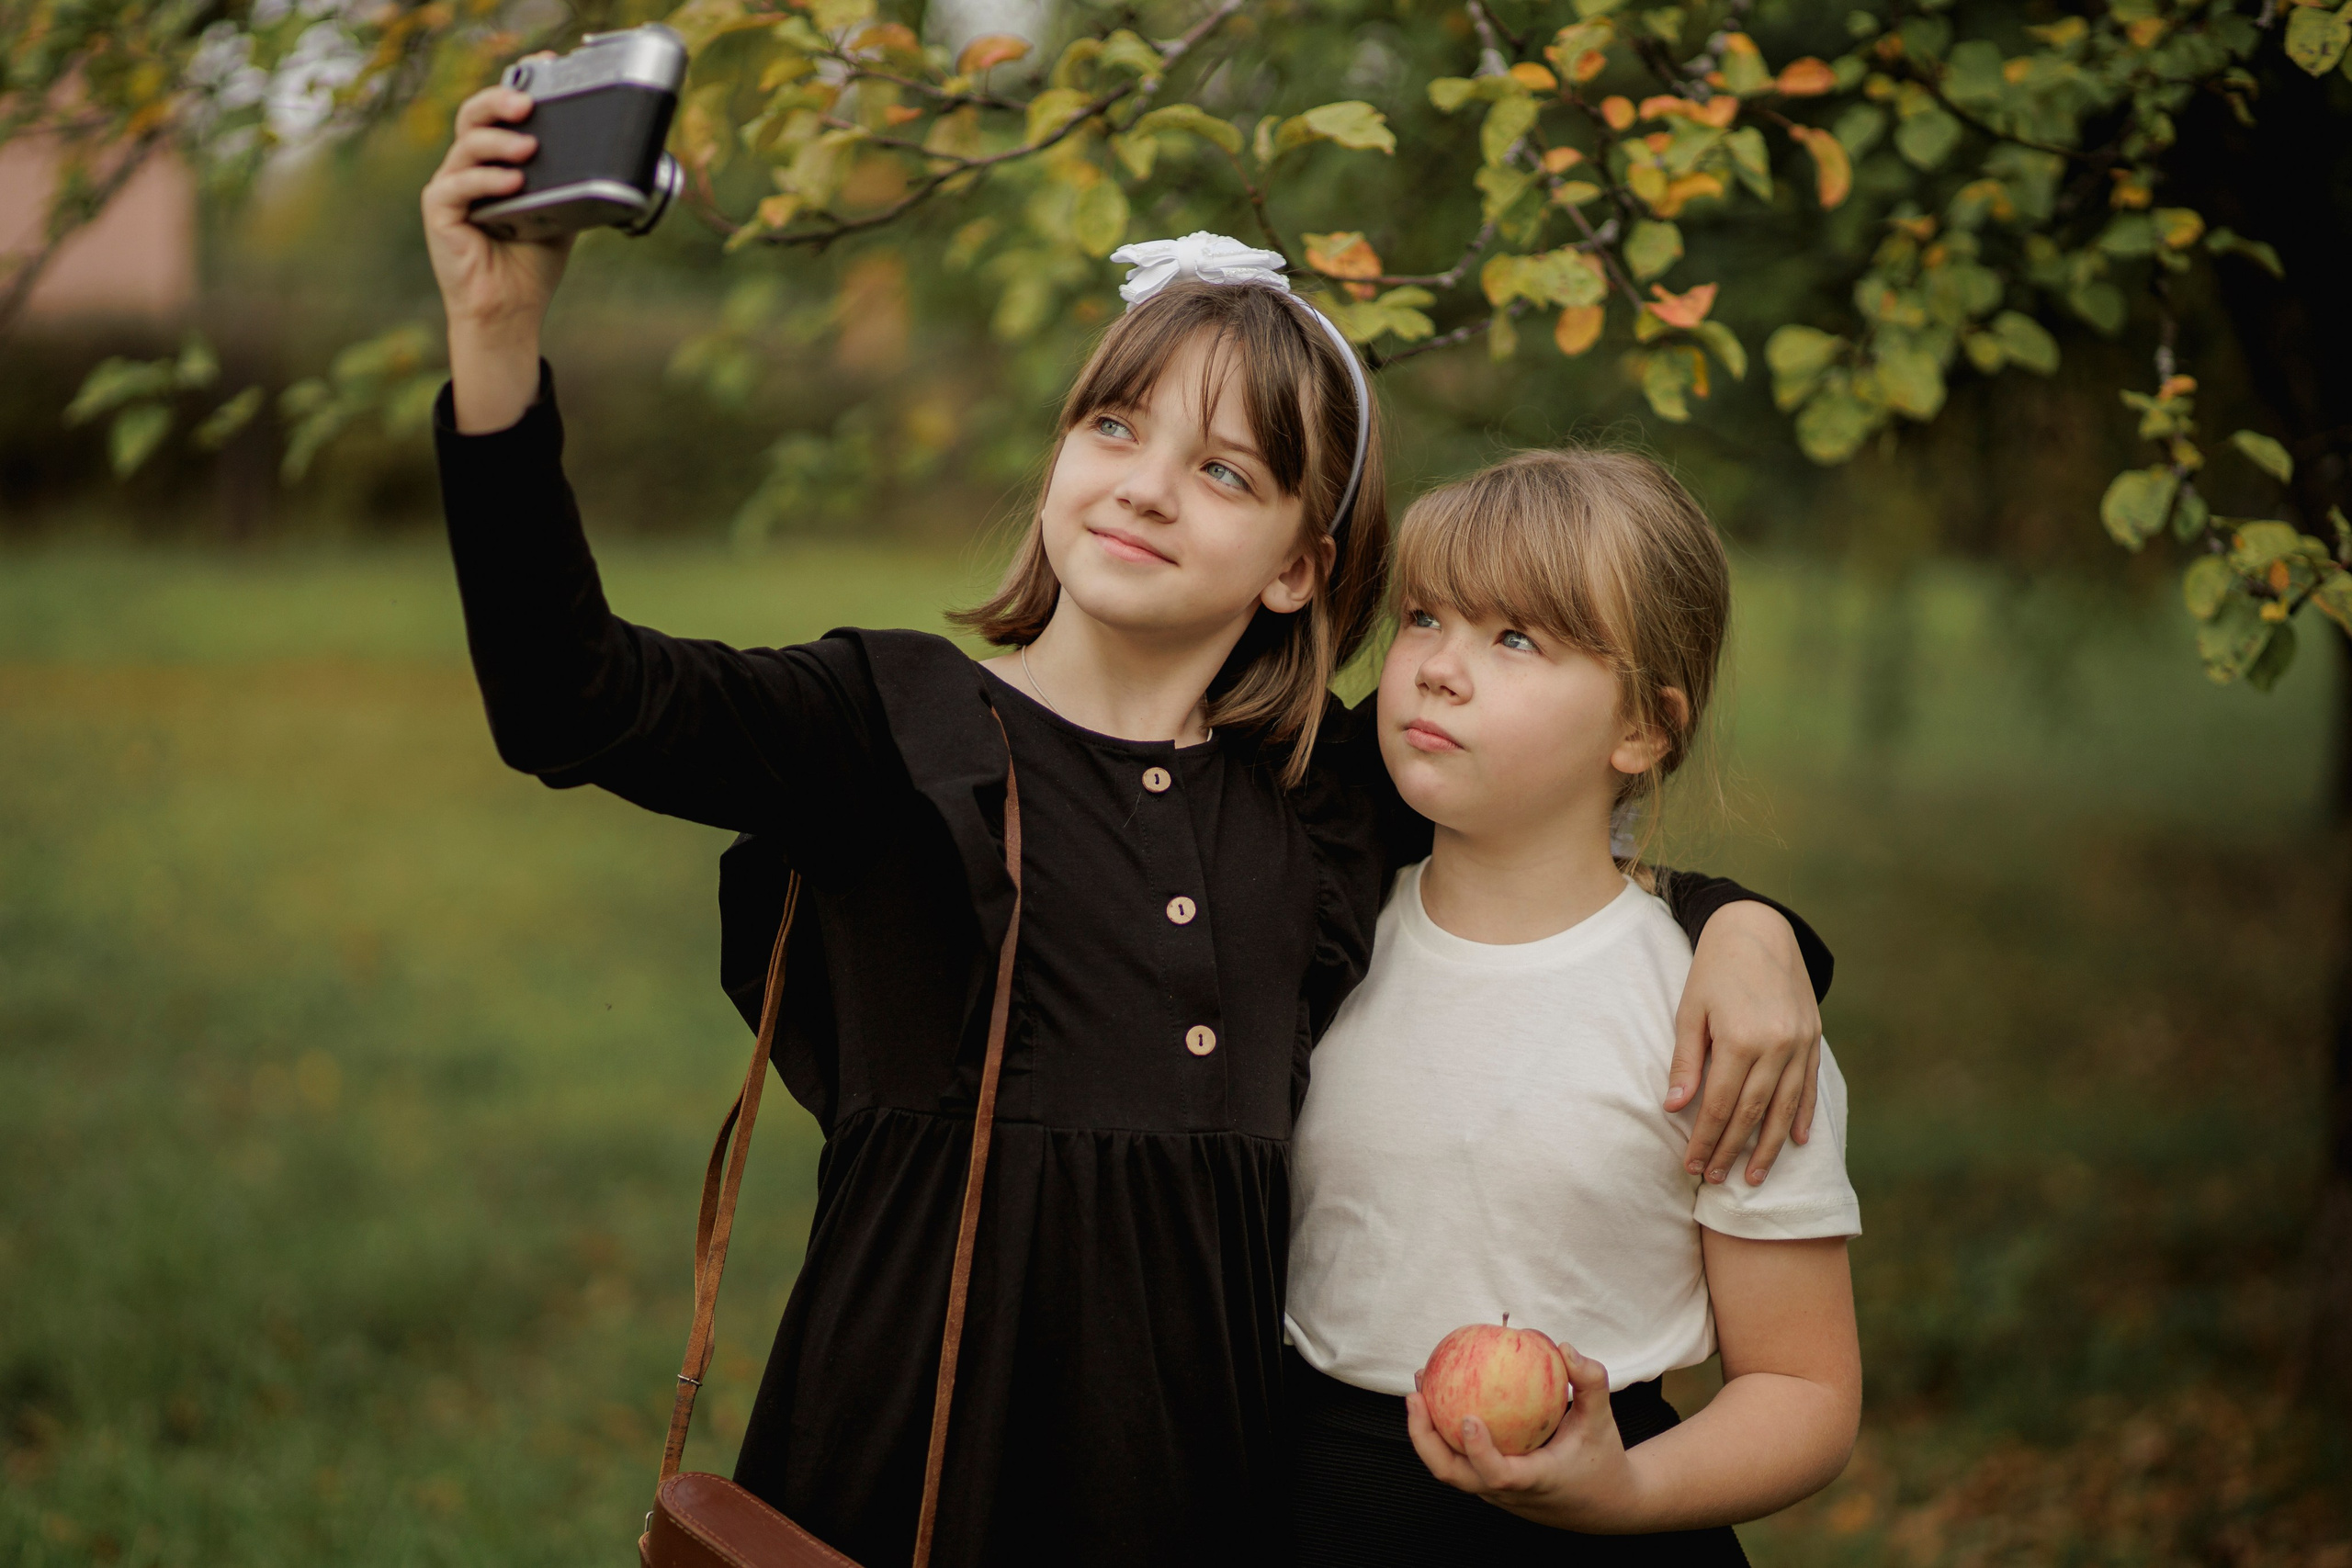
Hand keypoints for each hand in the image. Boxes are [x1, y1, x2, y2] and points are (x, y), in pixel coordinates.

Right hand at [420, 75, 572, 429]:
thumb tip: (615, 158)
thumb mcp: (563, 214)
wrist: (511, 311)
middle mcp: (468, 167)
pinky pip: (456, 186)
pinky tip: (512, 183)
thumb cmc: (531, 263)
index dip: (516, 88)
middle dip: (500, 102)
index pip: (499, 113)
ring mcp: (450, 187)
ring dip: (497, 142)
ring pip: (466, 146)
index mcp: (494, 161)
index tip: (544, 68)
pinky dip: (485, 181)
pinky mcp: (439, 213)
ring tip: (529, 147)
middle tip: (529, 104)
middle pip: (474, 116)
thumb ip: (572, 183)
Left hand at [1405, 1345, 1643, 1530]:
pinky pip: (1459, 1459)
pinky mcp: (1489, 1486)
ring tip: (1418, 1388)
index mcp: (1535, 1481)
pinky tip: (1440, 1394)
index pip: (1498, 1476)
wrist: (1606, 1503)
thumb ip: (1590, 1382)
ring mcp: (1494, 1493)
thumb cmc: (1602, 1457)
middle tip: (1416, 1395)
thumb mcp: (1601, 1419)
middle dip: (1424, 1439)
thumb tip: (1564, 1347)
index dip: (1479, 1451)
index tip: (1467, 1419)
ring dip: (1426, 1432)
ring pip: (1449, 1469)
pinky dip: (1442, 1432)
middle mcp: (1507, 1493)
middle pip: (1454, 1476)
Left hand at [1668, 901, 1820, 1187]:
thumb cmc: (1714, 970)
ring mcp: (1800, 1043)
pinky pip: (1809, 1087)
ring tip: (1753, 1176)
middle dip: (1732, 1149)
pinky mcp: (1814, 1037)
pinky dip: (1803, 1117)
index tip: (1693, 1165)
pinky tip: (1798, 1143)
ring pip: (1785, 1107)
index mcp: (1741, 1038)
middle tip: (1716, 1179)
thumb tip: (1674, 1108)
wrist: (1758, 929)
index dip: (1705, 1138)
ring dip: (1770, 1146)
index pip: (1720, 1103)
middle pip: (1753, 1112)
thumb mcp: (1690, 1011)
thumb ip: (1686, 1061)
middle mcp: (1776, 1044)